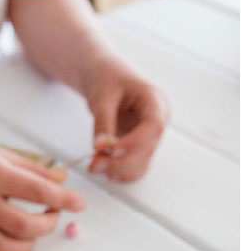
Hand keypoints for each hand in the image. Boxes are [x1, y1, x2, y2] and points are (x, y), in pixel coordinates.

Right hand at [0, 127, 84, 250]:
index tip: (79, 203)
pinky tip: (11, 240)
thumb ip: (28, 168)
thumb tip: (59, 181)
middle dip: (48, 223)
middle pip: (24, 225)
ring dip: (28, 243)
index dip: (64, 199)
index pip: (37, 192)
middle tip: (54, 214)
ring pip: (5, 247)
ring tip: (34, 230)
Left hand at [83, 62, 168, 181]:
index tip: (113, 150)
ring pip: (142, 162)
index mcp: (154, 102)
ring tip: (94, 166)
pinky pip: (134, 166)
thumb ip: (102, 122)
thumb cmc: (107, 80)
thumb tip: (100, 147)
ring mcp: (148, 136)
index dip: (135, 143)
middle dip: (121, 162)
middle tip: (95, 165)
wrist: (104, 78)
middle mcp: (157, 121)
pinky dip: (120, 172)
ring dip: (119, 170)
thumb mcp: (102, 97)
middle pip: (148, 149)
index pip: (154, 126)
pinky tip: (103, 170)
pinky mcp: (137, 146)